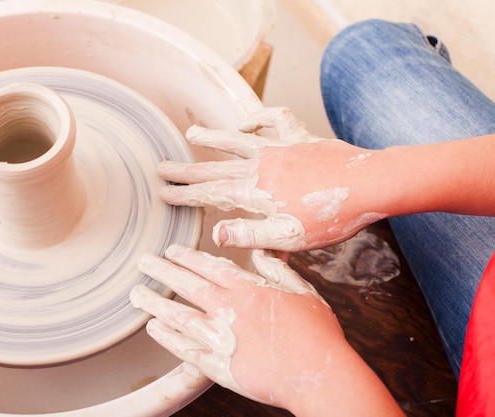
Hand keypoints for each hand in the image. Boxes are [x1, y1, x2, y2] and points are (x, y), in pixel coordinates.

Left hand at [130, 245, 403, 415]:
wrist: (319, 376)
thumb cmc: (316, 335)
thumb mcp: (304, 292)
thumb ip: (278, 271)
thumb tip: (260, 254)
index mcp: (249, 289)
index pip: (209, 266)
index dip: (187, 256)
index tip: (170, 250)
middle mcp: (229, 309)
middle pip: (186, 285)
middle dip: (162, 270)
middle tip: (143, 262)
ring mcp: (221, 338)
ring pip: (178, 315)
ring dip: (155, 303)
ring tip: (137, 294)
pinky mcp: (218, 365)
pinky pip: (184, 349)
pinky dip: (167, 337)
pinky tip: (153, 328)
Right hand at [158, 107, 388, 250]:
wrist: (369, 184)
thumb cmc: (331, 217)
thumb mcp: (288, 237)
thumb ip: (249, 235)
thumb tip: (215, 233)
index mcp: (255, 192)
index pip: (209, 192)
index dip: (184, 194)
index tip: (163, 193)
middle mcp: (260, 165)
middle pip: (214, 166)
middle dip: (186, 169)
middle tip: (162, 167)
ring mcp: (279, 148)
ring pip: (236, 140)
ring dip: (212, 137)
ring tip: (191, 133)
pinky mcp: (299, 137)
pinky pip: (274, 119)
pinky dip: (257, 118)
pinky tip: (247, 122)